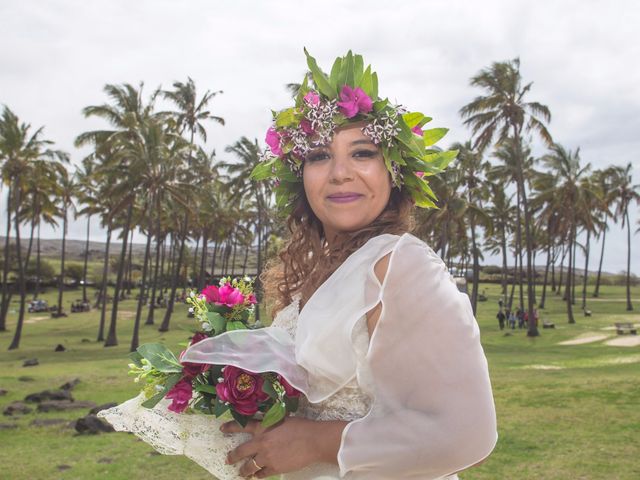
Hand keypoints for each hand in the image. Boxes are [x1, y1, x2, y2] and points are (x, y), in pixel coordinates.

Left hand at [222, 416, 346, 477]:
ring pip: (249, 467)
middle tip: (228, 460)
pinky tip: (257, 476)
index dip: (230, 427)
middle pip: (240, 452)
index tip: (222, 429)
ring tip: (241, 473)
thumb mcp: (282, 419)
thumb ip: (270, 423)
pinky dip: (258, 475)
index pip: (242, 426)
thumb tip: (265, 425)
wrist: (312, 441)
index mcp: (263, 427)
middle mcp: (261, 442)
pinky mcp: (274, 468)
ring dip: (244, 470)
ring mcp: (266, 457)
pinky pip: (261, 474)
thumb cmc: (300, 426)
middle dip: (232, 457)